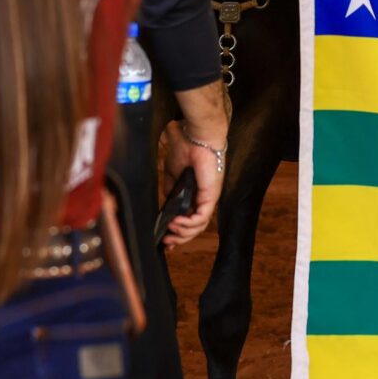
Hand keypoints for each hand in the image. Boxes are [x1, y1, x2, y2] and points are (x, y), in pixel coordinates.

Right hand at [159, 118, 226, 246]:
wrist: (194, 136)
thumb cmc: (185, 148)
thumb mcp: (172, 173)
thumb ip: (171, 189)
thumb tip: (166, 204)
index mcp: (196, 192)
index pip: (191, 219)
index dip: (180, 232)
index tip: (167, 240)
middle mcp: (205, 198)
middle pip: (196, 227)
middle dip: (180, 238)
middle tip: (167, 242)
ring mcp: (209, 198)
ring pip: (200, 226)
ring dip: (184, 233)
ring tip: (170, 233)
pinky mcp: (211, 196)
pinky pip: (202, 218)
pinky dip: (189, 225)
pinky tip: (175, 223)